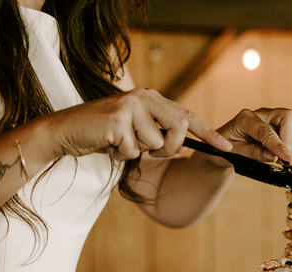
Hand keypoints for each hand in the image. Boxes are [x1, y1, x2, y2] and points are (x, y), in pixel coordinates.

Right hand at [48, 88, 231, 159]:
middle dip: (170, 148)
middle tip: (151, 153)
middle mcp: (144, 97)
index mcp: (152, 99)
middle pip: (180, 127)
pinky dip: (120, 155)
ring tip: (119, 143)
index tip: (226, 148)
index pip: (188, 116)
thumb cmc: (103, 134)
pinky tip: (107, 144)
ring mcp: (130, 106)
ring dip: (138, 152)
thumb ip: (159, 136)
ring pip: (154, 143)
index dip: (209, 134)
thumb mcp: (136, 133)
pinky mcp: (117, 119)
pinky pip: (132, 150)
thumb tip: (183, 148)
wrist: (65, 131)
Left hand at [216, 108, 291, 161]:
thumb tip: (274, 156)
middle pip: (288, 116)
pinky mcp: (278, 127)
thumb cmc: (225, 150)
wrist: (222, 147)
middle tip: (285, 157)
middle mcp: (261, 114)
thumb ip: (254, 153)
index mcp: (245, 119)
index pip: (267, 130)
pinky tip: (279, 155)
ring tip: (279, 158)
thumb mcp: (234, 154)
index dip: (278, 145)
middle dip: (290, 138)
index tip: (286, 158)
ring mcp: (271, 119)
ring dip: (290, 144)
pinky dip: (290, 147)